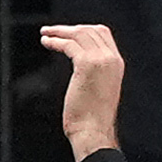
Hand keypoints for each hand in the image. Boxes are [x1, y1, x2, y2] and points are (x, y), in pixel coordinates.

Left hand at [37, 24, 124, 160]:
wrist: (94, 132)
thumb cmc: (92, 120)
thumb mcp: (98, 91)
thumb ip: (93, 75)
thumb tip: (80, 71)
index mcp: (116, 64)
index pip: (102, 34)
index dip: (83, 30)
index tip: (67, 32)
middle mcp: (111, 59)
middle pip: (90, 31)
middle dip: (69, 28)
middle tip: (51, 30)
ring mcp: (101, 60)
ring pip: (78, 34)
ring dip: (59, 32)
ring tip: (45, 34)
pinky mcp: (87, 64)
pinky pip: (68, 45)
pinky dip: (55, 41)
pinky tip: (46, 42)